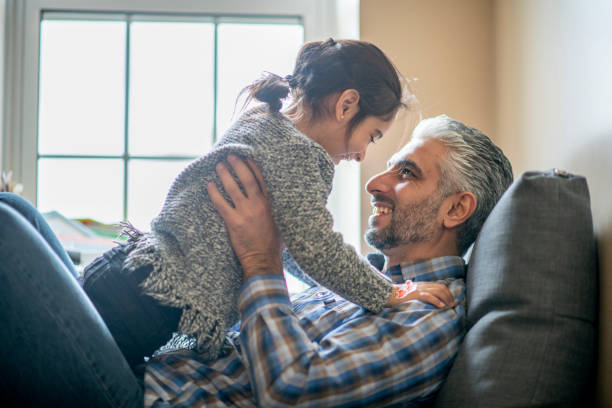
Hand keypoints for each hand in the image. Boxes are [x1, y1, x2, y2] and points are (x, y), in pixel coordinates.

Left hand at [207, 155, 282, 280]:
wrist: (264, 259)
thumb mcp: (281, 221)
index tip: (247, 156)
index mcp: (271, 203)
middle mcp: (259, 205)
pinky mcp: (234, 222)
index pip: (262, 179)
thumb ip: (275, 207)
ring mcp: (246, 213)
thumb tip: (271, 195)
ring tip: (219, 166)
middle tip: (230, 156)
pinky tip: (209, 185)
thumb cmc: (274, 243)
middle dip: (238, 165)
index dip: (253, 166)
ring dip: (224, 174)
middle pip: (246, 179)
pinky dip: (214, 193)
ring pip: (233, 188)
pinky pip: (221, 203)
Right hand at [387, 281, 455, 307]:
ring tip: (450, 306)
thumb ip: (419, 295)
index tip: (451, 301)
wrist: (386, 294)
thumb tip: (428, 303)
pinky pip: (429, 296)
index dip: (448, 293)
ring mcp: (418, 289)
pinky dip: (437, 301)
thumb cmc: (397, 296)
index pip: (439, 286)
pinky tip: (442, 306)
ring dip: (446, 298)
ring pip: (437, 290)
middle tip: (453, 305)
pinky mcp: (415, 294)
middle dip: (449, 296)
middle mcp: (422, 285)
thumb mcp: (411, 294)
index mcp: (422, 285)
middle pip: (441, 287)